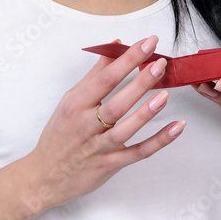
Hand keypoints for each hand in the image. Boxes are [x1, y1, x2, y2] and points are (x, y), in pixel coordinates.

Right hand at [18, 35, 183, 213]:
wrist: (44, 176)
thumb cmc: (59, 134)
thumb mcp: (71, 100)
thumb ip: (96, 74)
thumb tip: (115, 46)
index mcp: (76, 104)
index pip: (105, 78)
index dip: (129, 59)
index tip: (148, 43)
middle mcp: (86, 126)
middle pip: (116, 103)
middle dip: (140, 83)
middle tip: (160, 65)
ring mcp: (98, 148)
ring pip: (124, 130)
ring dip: (146, 113)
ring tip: (165, 95)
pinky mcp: (109, 165)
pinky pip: (137, 153)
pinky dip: (158, 141)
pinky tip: (176, 127)